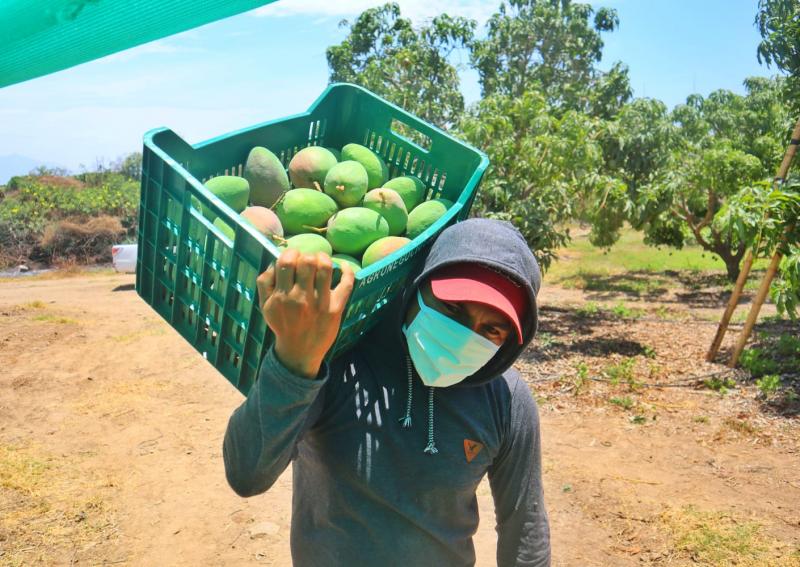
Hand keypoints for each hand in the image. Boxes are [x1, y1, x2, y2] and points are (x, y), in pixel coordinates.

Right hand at [256, 249, 353, 378]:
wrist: (299, 351)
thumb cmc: (283, 324)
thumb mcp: (265, 306)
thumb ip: (264, 282)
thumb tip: (275, 261)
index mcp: (281, 296)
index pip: (286, 262)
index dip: (291, 253)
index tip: (293, 257)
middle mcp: (300, 298)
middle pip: (307, 262)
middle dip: (307, 255)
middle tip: (307, 261)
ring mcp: (320, 303)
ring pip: (325, 268)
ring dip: (324, 258)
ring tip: (321, 260)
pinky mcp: (336, 308)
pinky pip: (346, 284)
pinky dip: (347, 271)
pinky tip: (344, 267)